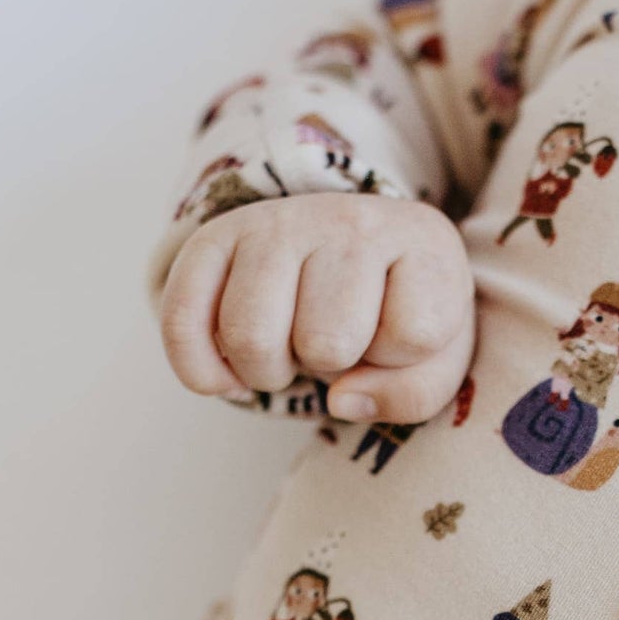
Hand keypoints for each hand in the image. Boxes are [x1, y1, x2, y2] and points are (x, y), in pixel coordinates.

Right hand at [159, 192, 475, 424]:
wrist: (352, 253)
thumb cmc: (398, 314)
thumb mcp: (435, 359)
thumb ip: (413, 394)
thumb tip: (340, 400)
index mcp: (421, 242)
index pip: (414, 334)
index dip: (401, 359)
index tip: (395, 334)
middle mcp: (349, 219)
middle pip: (325, 343)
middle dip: (328, 368)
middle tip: (334, 346)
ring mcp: (278, 222)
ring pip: (251, 337)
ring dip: (268, 371)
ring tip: (289, 347)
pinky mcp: (216, 236)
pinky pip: (183, 320)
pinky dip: (201, 371)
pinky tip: (230, 376)